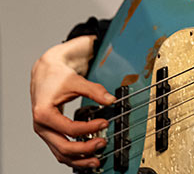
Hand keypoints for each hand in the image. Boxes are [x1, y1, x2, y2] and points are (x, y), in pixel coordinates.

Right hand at [30, 36, 114, 168]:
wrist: (45, 73)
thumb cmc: (56, 77)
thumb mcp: (76, 81)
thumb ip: (94, 91)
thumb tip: (111, 100)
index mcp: (44, 114)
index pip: (70, 129)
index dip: (89, 128)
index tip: (105, 123)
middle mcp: (42, 127)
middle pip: (63, 147)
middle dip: (84, 150)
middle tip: (103, 143)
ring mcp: (45, 132)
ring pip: (60, 154)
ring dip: (79, 159)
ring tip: (96, 160)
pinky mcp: (50, 133)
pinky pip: (60, 150)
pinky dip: (73, 156)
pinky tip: (87, 157)